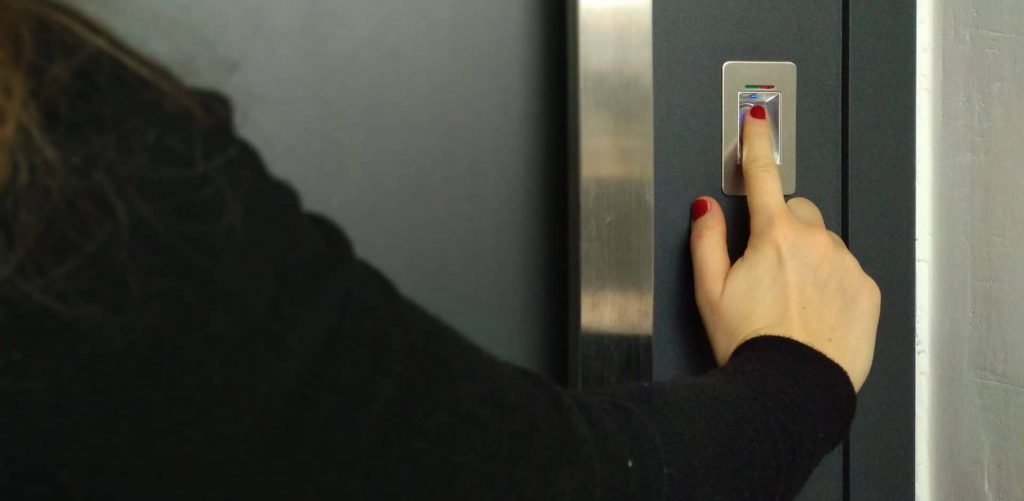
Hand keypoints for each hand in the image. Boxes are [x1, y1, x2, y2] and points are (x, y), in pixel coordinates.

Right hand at [688, 105, 879, 390]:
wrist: (791, 388)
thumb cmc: (749, 343)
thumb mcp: (708, 291)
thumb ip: (706, 240)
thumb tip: (705, 209)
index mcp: (774, 235)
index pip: (764, 175)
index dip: (756, 142)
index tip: (757, 118)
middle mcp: (816, 242)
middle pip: (797, 211)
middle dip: (781, 226)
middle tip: (764, 265)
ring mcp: (846, 265)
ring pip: (823, 242)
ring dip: (807, 257)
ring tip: (788, 299)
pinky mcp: (866, 290)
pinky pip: (846, 270)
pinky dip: (830, 281)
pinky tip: (811, 311)